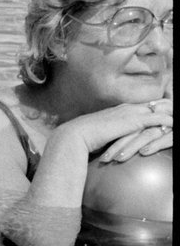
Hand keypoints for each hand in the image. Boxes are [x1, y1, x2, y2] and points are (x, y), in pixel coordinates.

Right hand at [54, 98, 171, 159]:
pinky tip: (176, 125)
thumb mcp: (99, 134)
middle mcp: (127, 108)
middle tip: (178, 108)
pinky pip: (158, 119)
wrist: (76, 135)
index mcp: (118, 110)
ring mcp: (131, 113)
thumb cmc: (82, 138)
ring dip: (172, 112)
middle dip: (169, 106)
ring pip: (160, 109)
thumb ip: (109, 134)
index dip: (156, 107)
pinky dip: (169, 121)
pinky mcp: (134, 121)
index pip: (142, 105)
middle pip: (155, 103)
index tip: (165, 109)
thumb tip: (110, 142)